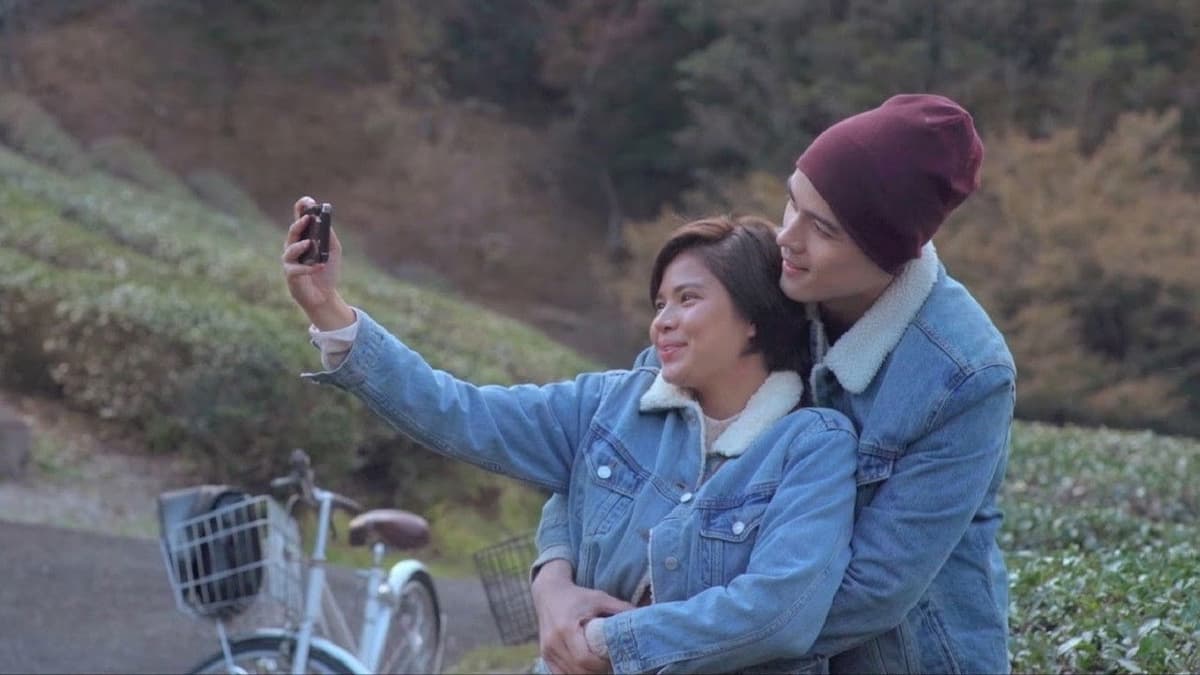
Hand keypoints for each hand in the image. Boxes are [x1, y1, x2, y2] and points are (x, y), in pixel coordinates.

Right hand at [281, 196, 353, 329]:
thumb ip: (329, 236)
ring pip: (290, 250)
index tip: (308, 200)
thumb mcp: (332, 251)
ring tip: (309, 243)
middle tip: (308, 218)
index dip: (301, 209)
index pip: (299, 220)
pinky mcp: (291, 276)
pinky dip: (308, 268)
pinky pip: (296, 269)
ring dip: (300, 246)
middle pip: (293, 232)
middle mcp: (293, 248)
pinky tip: (319, 266)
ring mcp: (290, 262)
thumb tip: (325, 222)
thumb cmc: (327, 271)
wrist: (325, 296)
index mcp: (303, 239)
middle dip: (299, 224)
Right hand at [532, 559, 631, 673]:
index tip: (615, 660)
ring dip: (587, 674)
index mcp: (566, 628)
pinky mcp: (546, 656)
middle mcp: (553, 642)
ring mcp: (547, 651)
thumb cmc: (578, 596)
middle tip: (612, 666)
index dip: (602, 665)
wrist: (549, 593)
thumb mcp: (600, 598)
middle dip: (597, 672)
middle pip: (578, 670)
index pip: (585, 659)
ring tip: (602, 667)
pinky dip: (576, 674)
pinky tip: (588, 669)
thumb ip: (621, 608)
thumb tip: (645, 617)